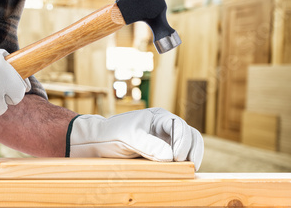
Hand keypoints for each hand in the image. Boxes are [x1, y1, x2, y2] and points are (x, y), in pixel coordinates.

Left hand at [67, 108, 203, 169]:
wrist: (98, 143)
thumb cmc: (111, 134)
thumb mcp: (128, 138)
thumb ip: (148, 145)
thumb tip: (170, 155)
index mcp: (159, 117)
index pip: (180, 126)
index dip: (182, 141)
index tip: (176, 157)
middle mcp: (165, 127)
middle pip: (190, 135)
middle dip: (192, 149)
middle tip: (189, 166)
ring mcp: (165, 140)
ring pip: (189, 146)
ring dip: (191, 157)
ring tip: (188, 170)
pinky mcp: (162, 153)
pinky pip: (179, 157)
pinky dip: (183, 164)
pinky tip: (180, 172)